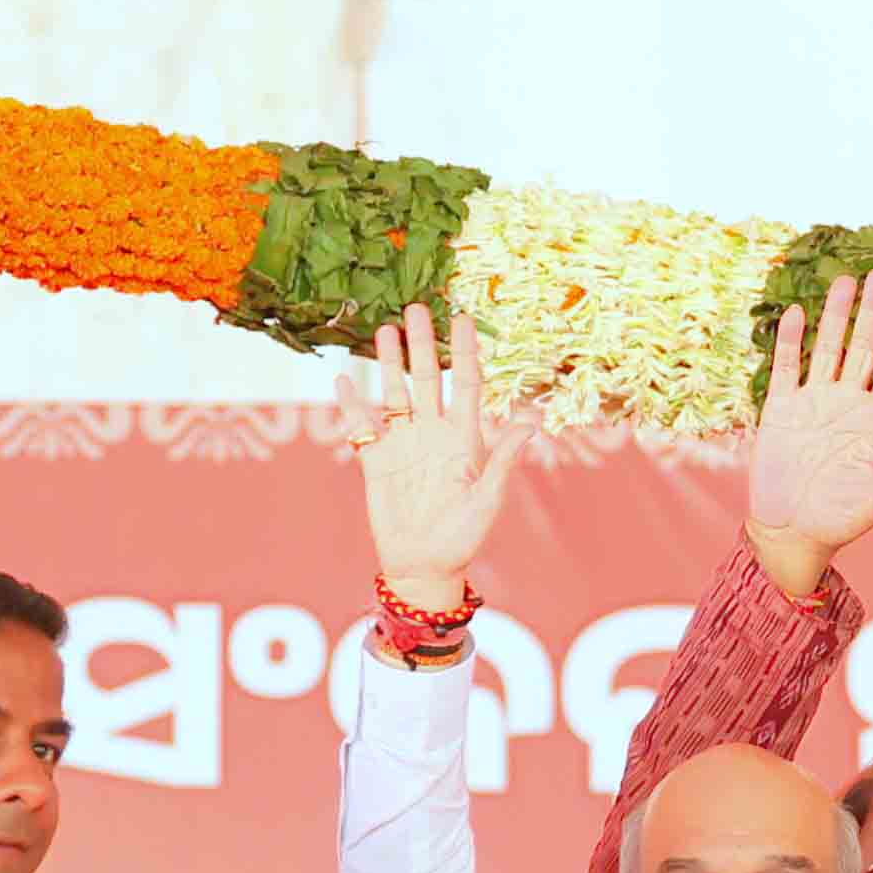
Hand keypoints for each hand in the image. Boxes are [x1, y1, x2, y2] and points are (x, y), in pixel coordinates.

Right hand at [333, 303, 539, 616]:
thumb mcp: (487, 499)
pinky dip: (350, 405)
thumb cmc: (463, 536)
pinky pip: (361, 426)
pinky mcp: (375, 460)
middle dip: (422, 344)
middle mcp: (433, 432)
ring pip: (394, 393)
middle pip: (428, 378)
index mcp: (464, 438)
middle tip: (416, 307)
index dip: (465, 351)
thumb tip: (530, 424)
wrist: (424, 565)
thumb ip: (502, 460)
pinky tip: (342, 381)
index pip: (467, 384)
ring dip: (388, 363)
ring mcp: (403, 443)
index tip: (462, 317)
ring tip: (383, 330)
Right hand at [744, 272, 872, 598]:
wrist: (794, 533)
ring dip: (835, 317)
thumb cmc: (844, 518)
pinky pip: (786, 368)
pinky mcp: (781, 409)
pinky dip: (789, 342)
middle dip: (872, 314)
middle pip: (862, 349)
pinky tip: (795, 313)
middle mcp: (847, 403)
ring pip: (827, 349)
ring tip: (844, 281)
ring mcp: (813, 402)